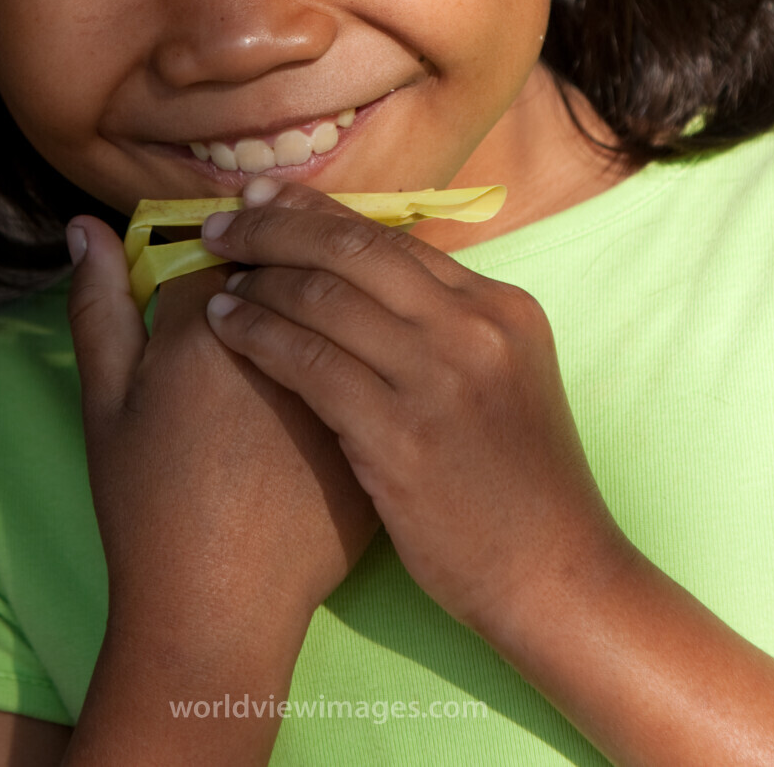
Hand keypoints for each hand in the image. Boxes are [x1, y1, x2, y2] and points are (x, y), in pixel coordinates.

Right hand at [65, 214, 379, 676]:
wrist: (219, 608)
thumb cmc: (147, 506)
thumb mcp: (106, 404)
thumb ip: (98, 306)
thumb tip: (84, 226)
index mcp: (212, 328)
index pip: (230, 241)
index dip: (224, 236)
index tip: (223, 246)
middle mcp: (288, 343)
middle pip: (299, 256)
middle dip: (284, 246)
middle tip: (266, 267)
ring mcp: (346, 381)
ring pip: (351, 295)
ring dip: (335, 282)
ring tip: (311, 301)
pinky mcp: (386, 420)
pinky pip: (387, 350)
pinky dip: (373, 334)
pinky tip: (354, 347)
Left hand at [201, 180, 629, 643]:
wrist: (555, 575)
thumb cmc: (517, 485)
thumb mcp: (503, 378)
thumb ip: (446, 324)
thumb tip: (365, 277)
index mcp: (500, 305)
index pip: (392, 239)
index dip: (318, 211)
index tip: (267, 198)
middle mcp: (474, 327)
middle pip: (353, 251)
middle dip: (276, 226)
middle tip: (220, 220)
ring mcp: (439, 378)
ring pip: (324, 299)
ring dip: (257, 279)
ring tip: (217, 273)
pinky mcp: (401, 434)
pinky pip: (309, 363)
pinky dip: (257, 334)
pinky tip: (223, 325)